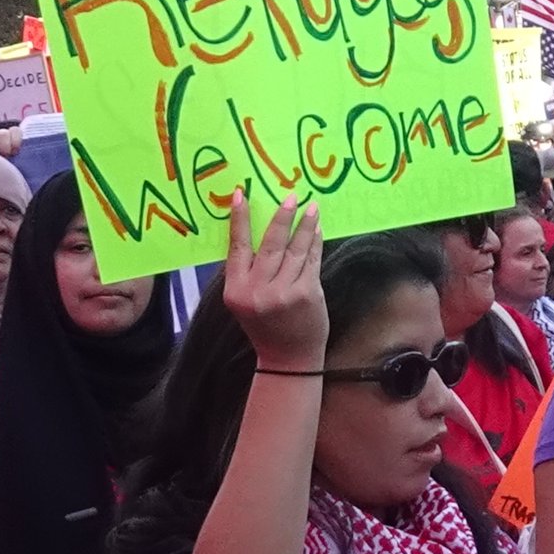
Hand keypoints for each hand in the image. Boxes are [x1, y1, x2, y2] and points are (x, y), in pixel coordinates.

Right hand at [223, 190, 326, 370]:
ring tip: (311, 207)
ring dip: (304, 226)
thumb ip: (247, 273)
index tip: (241, 194)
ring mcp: (283, 293)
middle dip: (281, 217)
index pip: (236, 247)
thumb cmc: (265, 326)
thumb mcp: (245, 302)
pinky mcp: (307, 294)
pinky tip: (317, 230)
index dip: (239, 219)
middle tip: (291, 196)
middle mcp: (258, 291)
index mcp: (236, 291)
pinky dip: (314, 243)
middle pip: (270, 244)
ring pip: (294, 250)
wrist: (288, 359)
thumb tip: (257, 232)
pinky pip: (311, 261)